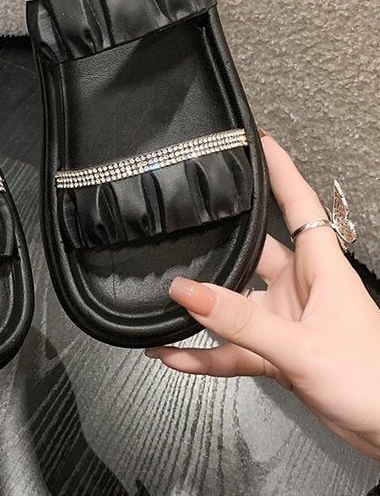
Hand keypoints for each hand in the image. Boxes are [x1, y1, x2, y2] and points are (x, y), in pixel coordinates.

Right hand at [146, 132, 379, 459]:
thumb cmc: (373, 383)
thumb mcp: (301, 346)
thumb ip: (241, 320)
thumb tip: (189, 291)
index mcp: (321, 268)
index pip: (297, 204)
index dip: (278, 170)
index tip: (255, 140)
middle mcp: (301, 288)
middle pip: (253, 252)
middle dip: (218, 243)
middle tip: (181, 230)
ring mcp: (286, 322)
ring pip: (234, 305)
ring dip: (202, 310)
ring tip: (164, 304)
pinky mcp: (277, 355)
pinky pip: (229, 347)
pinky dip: (201, 352)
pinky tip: (173, 354)